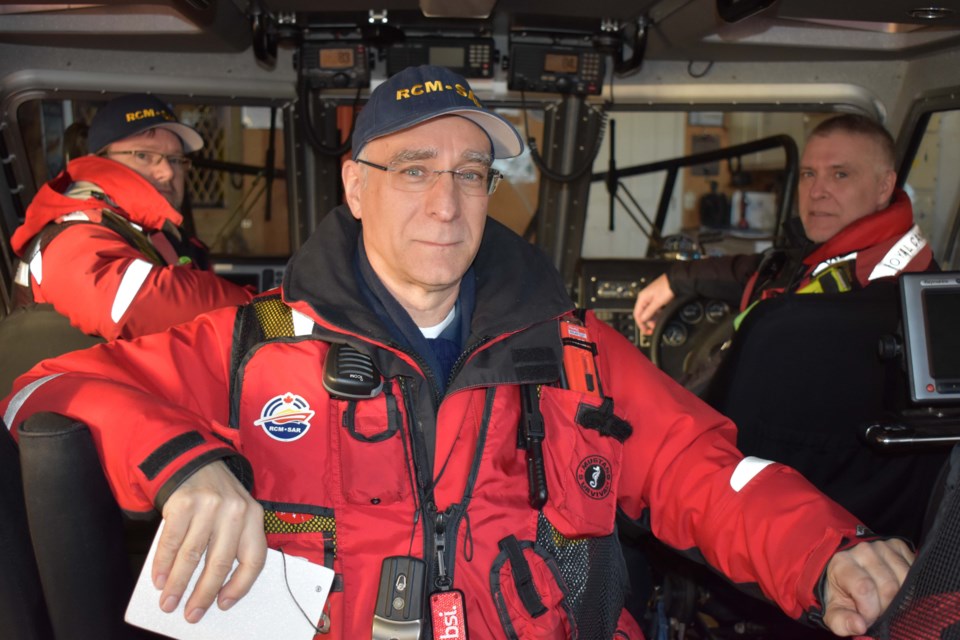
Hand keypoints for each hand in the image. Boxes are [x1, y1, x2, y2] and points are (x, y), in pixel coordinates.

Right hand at [154, 461, 265, 622]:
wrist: (193, 461)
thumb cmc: (217, 497)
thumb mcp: (237, 512)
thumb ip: (232, 542)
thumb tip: (213, 588)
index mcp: (254, 516)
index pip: (254, 559)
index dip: (240, 586)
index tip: (224, 604)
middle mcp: (234, 511)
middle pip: (220, 563)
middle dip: (203, 594)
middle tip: (191, 614)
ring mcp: (208, 506)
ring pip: (192, 556)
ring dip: (178, 585)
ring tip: (169, 603)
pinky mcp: (183, 503)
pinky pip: (171, 542)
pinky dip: (163, 565)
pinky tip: (158, 580)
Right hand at [632, 274, 675, 333]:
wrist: (677, 280)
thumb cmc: (667, 287)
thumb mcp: (658, 302)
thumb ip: (649, 312)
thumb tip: (643, 320)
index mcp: (642, 298)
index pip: (637, 314)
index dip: (641, 324)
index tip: (646, 331)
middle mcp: (645, 297)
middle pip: (643, 314)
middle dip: (648, 322)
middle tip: (654, 328)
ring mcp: (651, 297)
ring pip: (649, 311)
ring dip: (653, 318)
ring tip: (659, 322)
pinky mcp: (656, 297)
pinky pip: (654, 308)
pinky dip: (657, 313)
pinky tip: (662, 315)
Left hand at [821, 539, 913, 635]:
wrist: (845, 572)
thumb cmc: (841, 593)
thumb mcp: (834, 612)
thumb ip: (842, 622)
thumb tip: (859, 626)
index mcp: (842, 562)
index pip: (865, 588)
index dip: (870, 611)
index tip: (866, 618)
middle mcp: (862, 549)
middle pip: (889, 587)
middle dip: (886, 607)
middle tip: (877, 610)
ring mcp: (882, 546)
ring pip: (905, 579)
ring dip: (900, 597)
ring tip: (885, 599)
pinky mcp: (898, 546)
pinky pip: (914, 569)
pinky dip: (909, 585)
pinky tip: (897, 588)